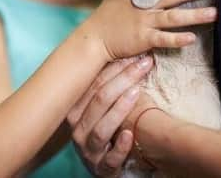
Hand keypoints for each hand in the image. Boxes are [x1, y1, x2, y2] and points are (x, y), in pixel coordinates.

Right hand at [68, 56, 153, 176]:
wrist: (106, 165)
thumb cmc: (108, 129)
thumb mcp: (104, 108)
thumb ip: (111, 86)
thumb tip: (130, 54)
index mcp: (76, 109)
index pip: (93, 84)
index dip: (115, 67)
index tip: (136, 54)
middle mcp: (78, 128)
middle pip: (99, 100)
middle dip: (123, 79)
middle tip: (144, 64)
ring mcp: (88, 150)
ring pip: (101, 128)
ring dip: (120, 108)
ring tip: (137, 92)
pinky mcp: (101, 168)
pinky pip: (110, 158)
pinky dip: (120, 146)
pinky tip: (130, 135)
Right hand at [84, 0, 218, 60]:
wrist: (93, 38)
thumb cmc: (106, 14)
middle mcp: (144, 5)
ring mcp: (144, 22)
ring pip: (173, 18)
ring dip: (194, 15)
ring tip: (215, 13)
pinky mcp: (142, 39)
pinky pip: (162, 39)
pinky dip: (176, 39)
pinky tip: (191, 38)